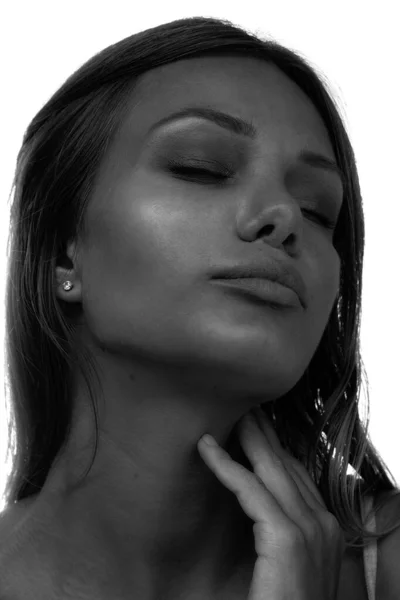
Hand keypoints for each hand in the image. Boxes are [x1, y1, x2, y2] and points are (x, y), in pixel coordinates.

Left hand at [197, 407, 345, 599]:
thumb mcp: (286, 561)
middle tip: (243, 407)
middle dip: (262, 433)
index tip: (254, 427)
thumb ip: (277, 531)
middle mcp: (322, 522)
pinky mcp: (287, 539)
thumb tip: (253, 506)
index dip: (272, 448)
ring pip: (271, 468)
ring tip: (227, 416)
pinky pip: (250, 490)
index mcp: (324, 527)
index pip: (295, 474)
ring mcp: (309, 529)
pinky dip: (225, 466)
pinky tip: (205, 448)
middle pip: (286, 463)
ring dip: (246, 438)